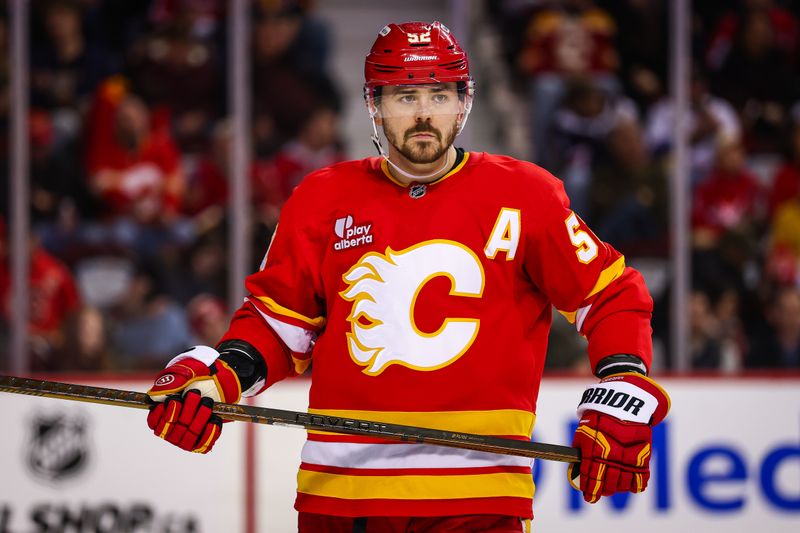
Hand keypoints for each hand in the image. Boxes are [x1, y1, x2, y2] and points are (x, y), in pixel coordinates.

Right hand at [146, 346, 241, 452]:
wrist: (217, 380)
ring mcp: (186, 436)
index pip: (154, 423)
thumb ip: (169, 383)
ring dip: (198, 419)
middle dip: (186, 412)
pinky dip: (209, 433)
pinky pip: (202, 445)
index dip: (163, 414)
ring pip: (187, 438)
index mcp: (161, 413)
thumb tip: (155, 395)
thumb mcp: (182, 373)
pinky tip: (214, 419)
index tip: (175, 400)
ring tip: (206, 402)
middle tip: (195, 394)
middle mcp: (171, 428)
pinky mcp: (202, 439)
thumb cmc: (195, 377)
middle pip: (172, 430)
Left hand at [569, 373, 669, 502]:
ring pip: (625, 483)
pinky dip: (638, 484)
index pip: (591, 477)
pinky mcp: (644, 454)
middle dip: (603, 491)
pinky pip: (642, 476)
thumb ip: (581, 452)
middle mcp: (612, 455)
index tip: (589, 498)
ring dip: (619, 488)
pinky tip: (632, 486)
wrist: (622, 401)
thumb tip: (577, 471)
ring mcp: (629, 455)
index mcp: (595, 449)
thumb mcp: (583, 431)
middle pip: (608, 483)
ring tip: (614, 488)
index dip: (590, 491)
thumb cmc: (598, 417)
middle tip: (600, 493)